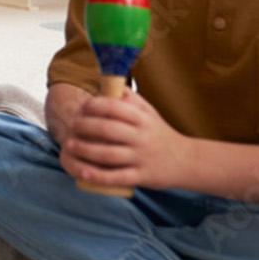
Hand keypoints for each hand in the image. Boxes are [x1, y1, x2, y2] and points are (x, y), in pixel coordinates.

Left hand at [58, 89, 192, 189]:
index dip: (94, 105)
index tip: (82, 107)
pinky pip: (117, 177)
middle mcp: (142, 137)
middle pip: (108, 129)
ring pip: (110, 153)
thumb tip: (109, 82)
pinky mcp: (141, 177)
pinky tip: (83, 172)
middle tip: (72, 125)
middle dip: (85, 126)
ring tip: (70, 144)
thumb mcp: (150, 113)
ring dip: (86, 149)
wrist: (188, 161)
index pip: (114, 107)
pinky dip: (98, 175)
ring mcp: (141, 158)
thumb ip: (130, 98)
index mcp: (142, 119)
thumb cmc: (161, 134)